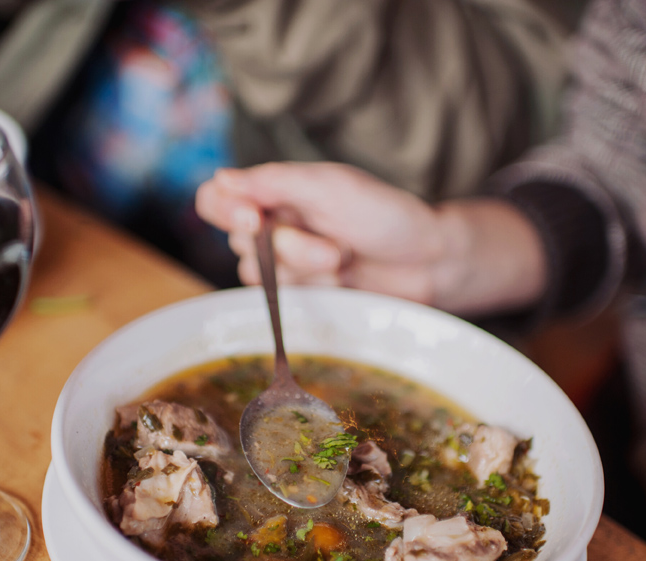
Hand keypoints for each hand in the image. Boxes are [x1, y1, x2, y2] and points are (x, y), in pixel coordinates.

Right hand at [195, 162, 546, 315]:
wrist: (428, 262)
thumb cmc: (386, 214)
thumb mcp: (331, 187)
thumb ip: (274, 182)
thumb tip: (220, 177)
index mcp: (278, 189)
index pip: (216, 198)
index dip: (224, 210)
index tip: (253, 218)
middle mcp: (274, 223)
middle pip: (237, 240)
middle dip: (287, 246)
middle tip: (333, 245)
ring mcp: (285, 261)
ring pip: (257, 273)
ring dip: (304, 268)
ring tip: (344, 258)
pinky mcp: (299, 292)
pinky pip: (279, 298)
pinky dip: (313, 288)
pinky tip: (341, 279)